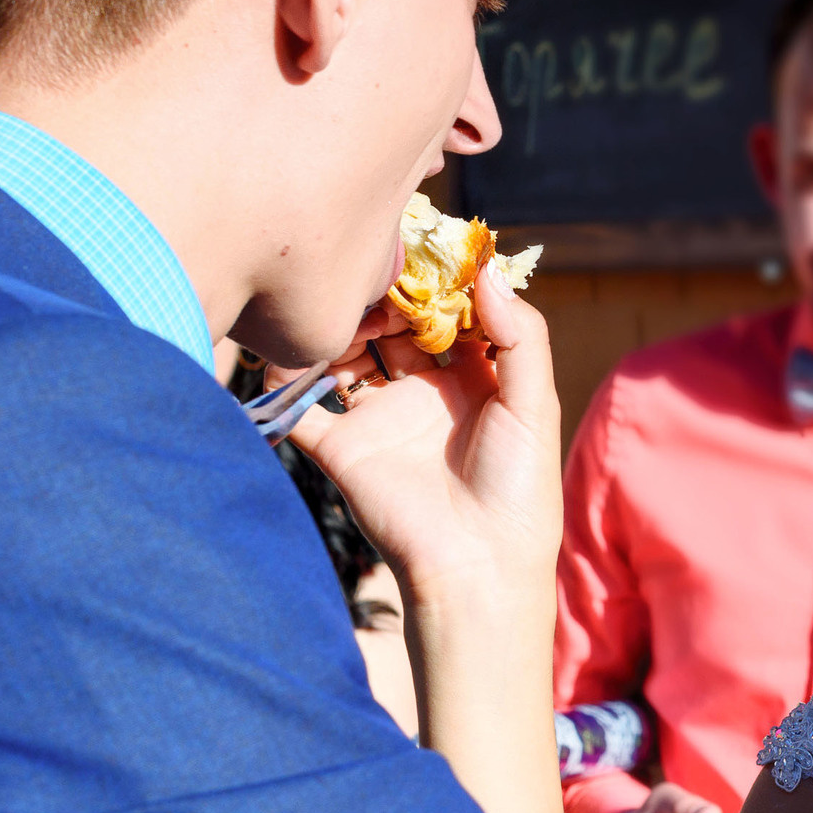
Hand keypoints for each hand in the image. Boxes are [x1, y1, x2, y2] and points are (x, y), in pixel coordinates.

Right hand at [284, 263, 561, 594]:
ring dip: (340, 327)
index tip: (420, 248)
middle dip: (383, 297)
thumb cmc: (517, 487)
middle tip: (375, 281)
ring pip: (346, 353)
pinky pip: (300, 407)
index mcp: (474, 376)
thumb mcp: (534, 404)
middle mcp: (423, 390)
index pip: (447, 311)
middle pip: (393, 324)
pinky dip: (281, 381)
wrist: (476, 564)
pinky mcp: (341, 446)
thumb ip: (520, 335)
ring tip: (341, 312)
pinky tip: (278, 352)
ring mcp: (380, 416)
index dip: (435, 281)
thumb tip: (487, 271)